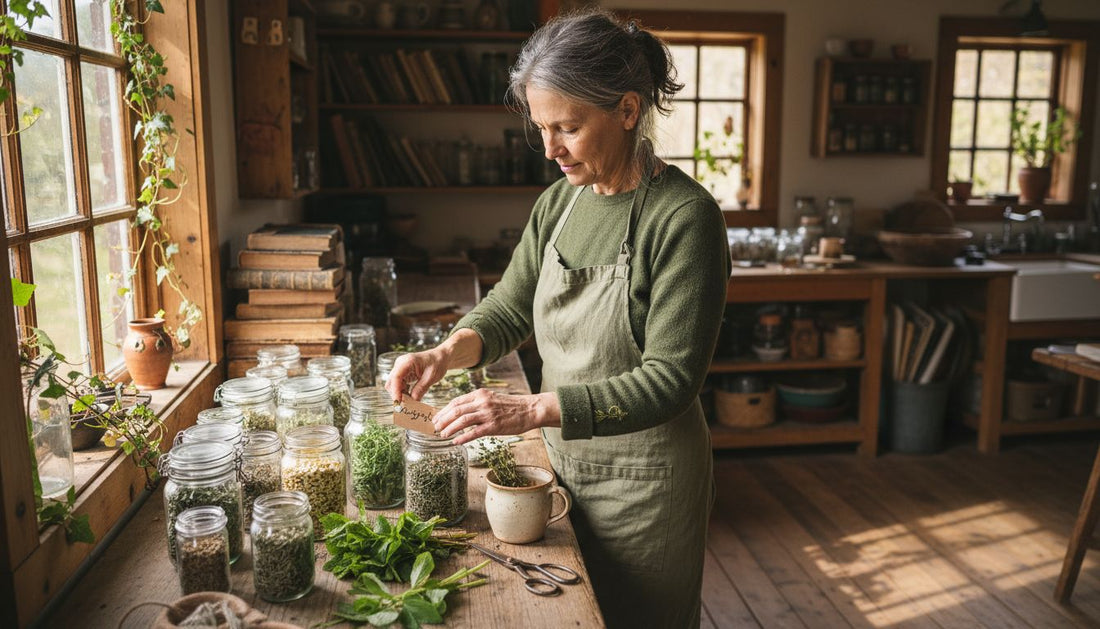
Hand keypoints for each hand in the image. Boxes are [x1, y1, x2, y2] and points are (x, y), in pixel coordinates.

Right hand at [385, 349, 449, 401]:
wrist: (440, 357)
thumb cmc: (437, 363)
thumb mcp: (431, 377)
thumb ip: (421, 389)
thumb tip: (413, 401)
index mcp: (407, 361)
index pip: (396, 377)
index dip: (395, 391)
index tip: (398, 403)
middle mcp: (400, 364)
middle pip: (391, 382)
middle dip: (397, 394)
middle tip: (407, 405)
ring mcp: (400, 368)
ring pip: (393, 385)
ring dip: (400, 394)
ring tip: (411, 401)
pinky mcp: (402, 373)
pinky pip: (398, 385)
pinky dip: (403, 392)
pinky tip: (411, 395)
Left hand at [433, 390, 560, 444]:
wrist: (530, 409)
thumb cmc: (511, 406)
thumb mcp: (491, 399)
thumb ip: (476, 403)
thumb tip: (460, 412)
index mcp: (480, 394)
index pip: (456, 402)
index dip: (443, 410)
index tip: (436, 418)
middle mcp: (482, 402)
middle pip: (456, 410)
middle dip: (442, 420)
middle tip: (435, 428)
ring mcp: (488, 414)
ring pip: (462, 420)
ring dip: (449, 428)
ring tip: (442, 435)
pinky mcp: (494, 426)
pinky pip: (474, 432)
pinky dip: (463, 437)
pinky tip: (456, 442)